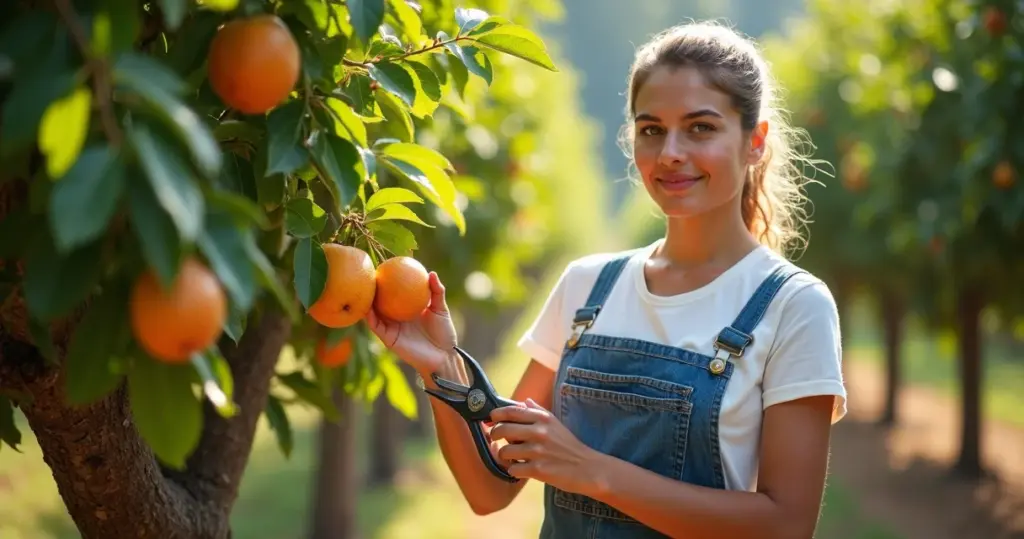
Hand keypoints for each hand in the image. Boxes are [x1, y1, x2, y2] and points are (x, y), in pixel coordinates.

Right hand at [366, 271, 456, 373]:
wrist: (443, 356)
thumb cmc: (444, 332)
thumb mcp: (440, 309)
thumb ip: (436, 291)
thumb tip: (431, 273)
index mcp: (407, 307)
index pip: (395, 291)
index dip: (389, 280)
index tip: (384, 265)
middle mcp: (396, 316)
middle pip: (380, 300)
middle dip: (372, 288)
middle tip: (366, 273)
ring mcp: (391, 326)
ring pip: (373, 312)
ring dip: (366, 301)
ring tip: (360, 288)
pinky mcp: (388, 338)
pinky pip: (376, 326)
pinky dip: (369, 317)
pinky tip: (366, 308)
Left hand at [488, 398, 602, 493]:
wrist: (588, 468)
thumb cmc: (570, 446)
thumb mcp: (556, 423)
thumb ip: (538, 411)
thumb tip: (523, 401)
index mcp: (543, 418)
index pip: (512, 411)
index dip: (496, 415)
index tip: (492, 419)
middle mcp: (539, 431)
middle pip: (503, 429)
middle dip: (495, 435)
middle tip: (497, 440)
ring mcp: (537, 451)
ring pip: (504, 451)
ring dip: (504, 456)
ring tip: (512, 457)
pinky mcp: (538, 470)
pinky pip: (513, 469)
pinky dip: (514, 470)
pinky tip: (521, 469)